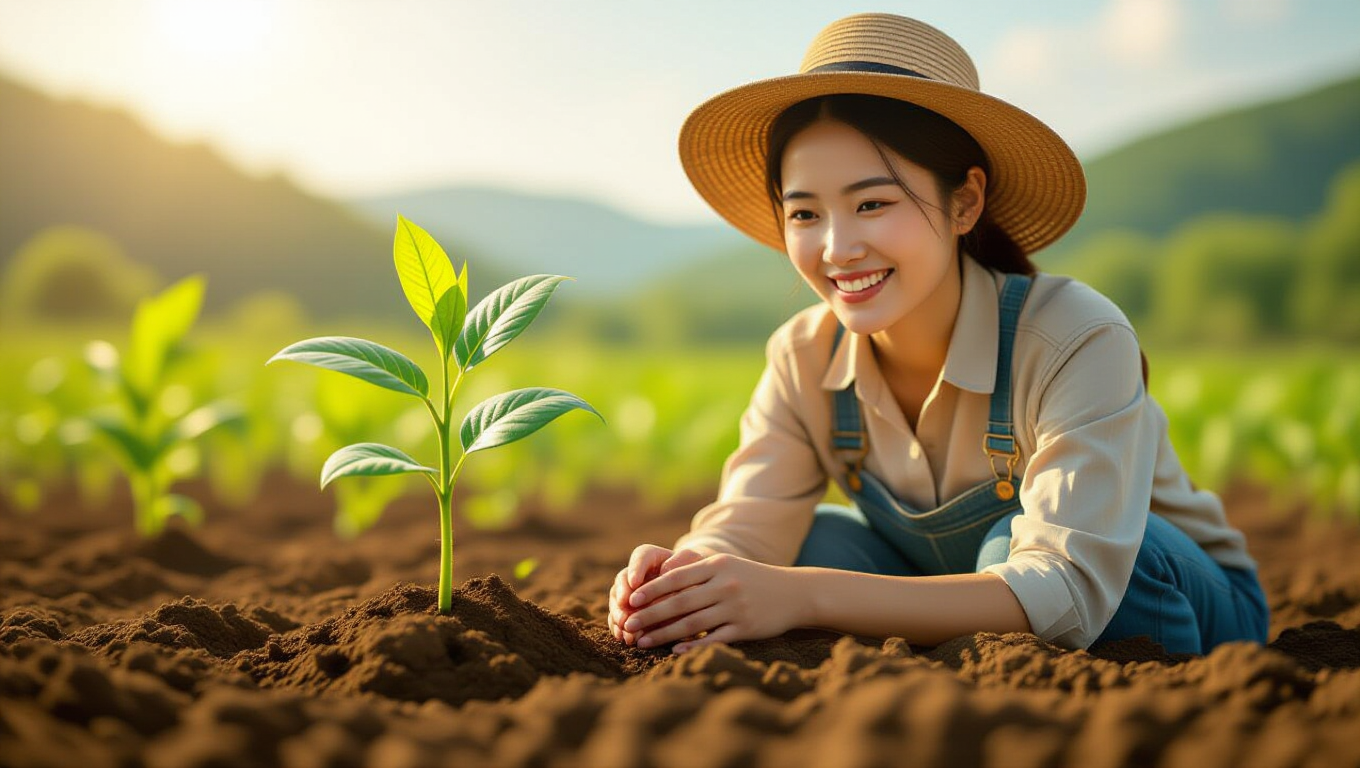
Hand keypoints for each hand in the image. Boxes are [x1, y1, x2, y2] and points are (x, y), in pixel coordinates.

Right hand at [607, 545, 704, 644]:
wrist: (695, 588)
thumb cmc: (696, 574)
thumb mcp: (694, 565)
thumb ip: (683, 563)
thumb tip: (666, 570)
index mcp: (651, 556)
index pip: (641, 556)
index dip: (635, 569)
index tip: (635, 583)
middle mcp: (636, 572)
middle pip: (623, 580)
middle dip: (623, 596)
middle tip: (626, 610)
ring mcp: (630, 592)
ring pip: (618, 600)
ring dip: (618, 614)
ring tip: (625, 628)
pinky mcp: (629, 610)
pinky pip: (618, 616)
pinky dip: (618, 627)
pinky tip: (622, 637)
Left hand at [621, 553, 805, 653]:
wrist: (795, 592)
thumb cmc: (751, 578)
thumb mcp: (727, 565)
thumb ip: (697, 568)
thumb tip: (661, 573)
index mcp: (718, 565)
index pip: (677, 577)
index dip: (652, 589)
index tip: (631, 599)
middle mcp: (726, 585)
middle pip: (680, 602)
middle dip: (651, 614)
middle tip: (628, 624)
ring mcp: (736, 608)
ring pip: (693, 623)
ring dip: (664, 634)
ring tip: (643, 641)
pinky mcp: (746, 628)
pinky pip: (714, 639)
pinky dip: (693, 646)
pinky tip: (674, 651)